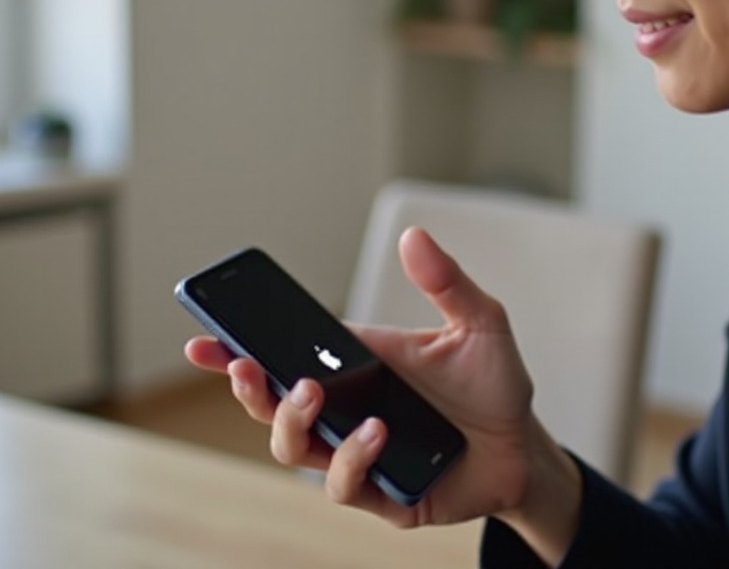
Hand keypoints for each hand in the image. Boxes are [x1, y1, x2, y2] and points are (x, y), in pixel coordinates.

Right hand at [185, 227, 580, 553]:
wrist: (525, 449)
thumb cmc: (495, 383)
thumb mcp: (478, 322)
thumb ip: (446, 282)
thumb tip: (413, 235)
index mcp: (358, 364)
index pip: (288, 354)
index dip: (239, 350)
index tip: (203, 338)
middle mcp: (348, 409)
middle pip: (272, 405)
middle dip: (248, 388)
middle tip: (249, 366)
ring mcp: (358, 454)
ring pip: (291, 448)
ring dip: (290, 421)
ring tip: (313, 394)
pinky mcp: (380, 494)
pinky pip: (342, 484)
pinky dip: (349, 458)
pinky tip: (377, 432)